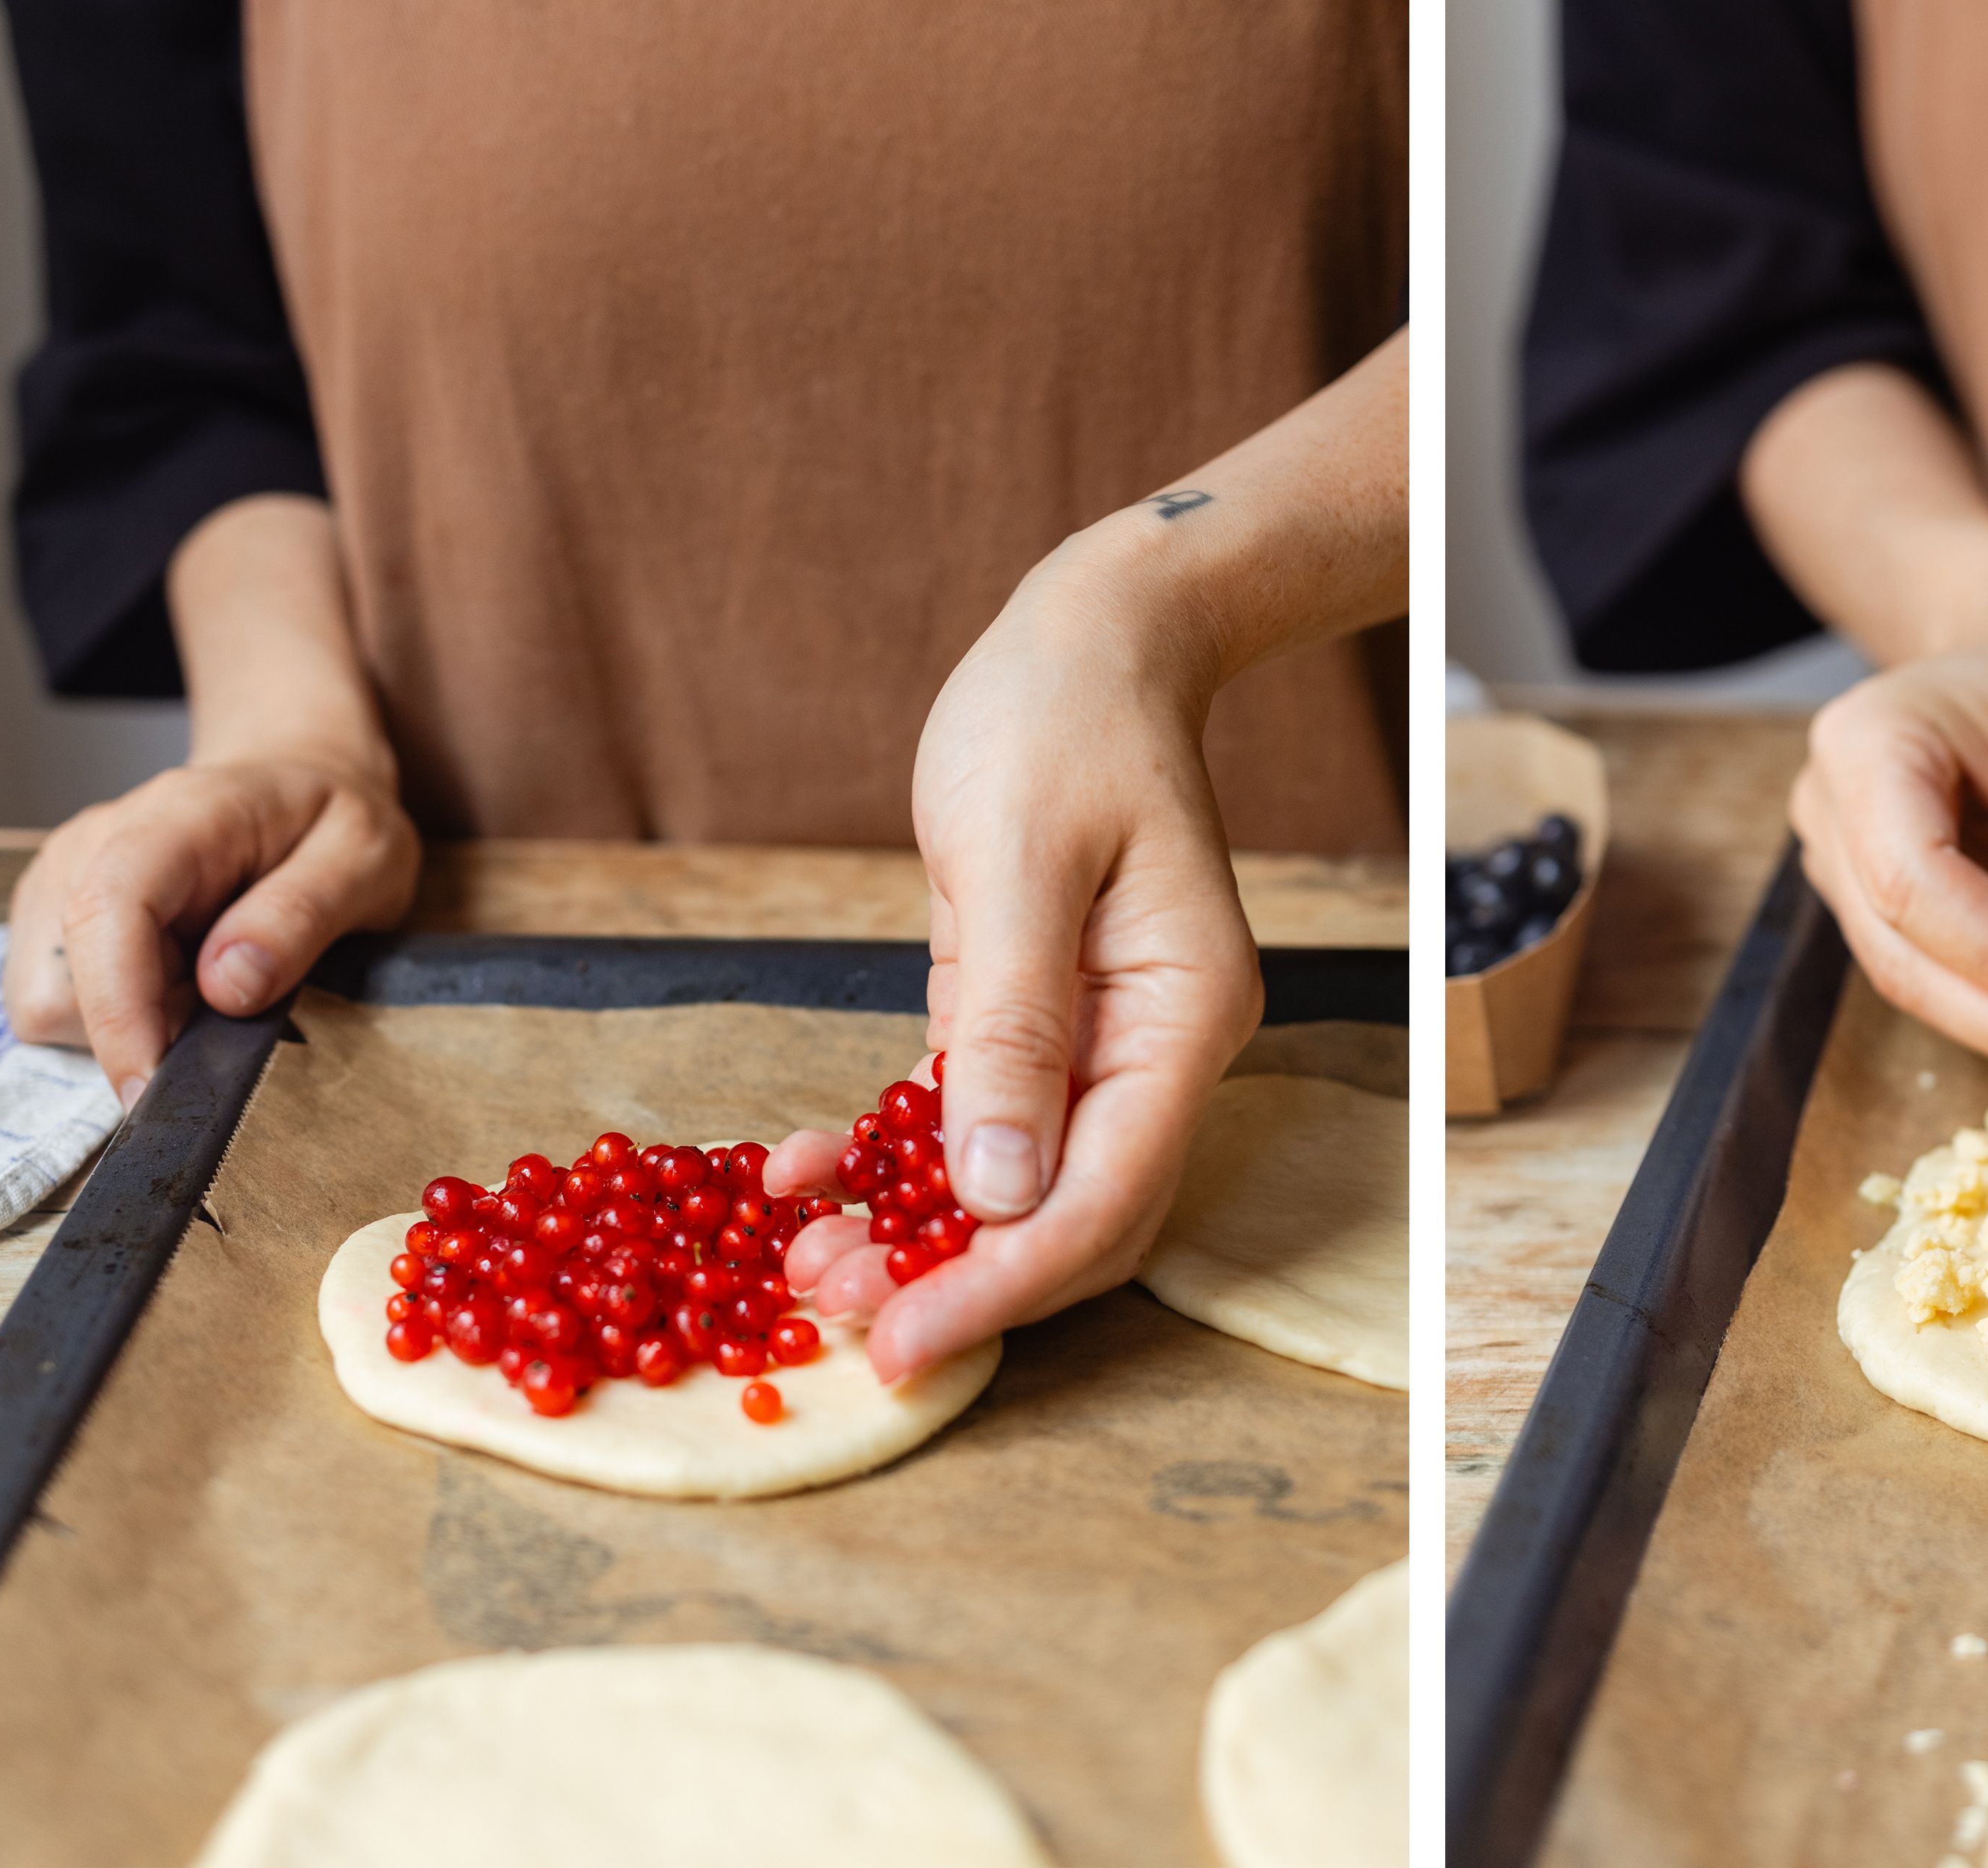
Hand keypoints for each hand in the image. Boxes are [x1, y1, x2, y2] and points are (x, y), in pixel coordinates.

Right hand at [3, 495, 412, 1100]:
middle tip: (217, 1037)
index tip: (156, 1089)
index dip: (121, 1016)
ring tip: (209, 996)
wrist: (307, 768)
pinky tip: (174, 992)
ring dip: (114, 1025)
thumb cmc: (344, 812)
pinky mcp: (66, 910)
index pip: (110, 918)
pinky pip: (50, 991)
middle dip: (118, 1030)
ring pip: (36, 995)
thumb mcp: (369, 857)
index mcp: (181, 819)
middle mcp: (101, 844)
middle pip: (51, 977)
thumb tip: (234, 983)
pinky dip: (106, 1014)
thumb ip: (304, 916)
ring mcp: (71, 876)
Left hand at [770, 536, 1263, 1381]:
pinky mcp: (1027, 1021)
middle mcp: (1152, 1051)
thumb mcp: (1019, 860)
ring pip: (1015, 1189)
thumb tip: (995, 1190)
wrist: (1086, 642)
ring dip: (916, 1239)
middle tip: (832, 1320)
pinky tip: (810, 1179)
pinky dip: (894, 1163)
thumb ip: (1010, 1027)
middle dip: (954, 1281)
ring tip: (806, 1268)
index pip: (1103, 1195)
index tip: (904, 1345)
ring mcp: (1095, 1042)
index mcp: (1182, 1018)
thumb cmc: (1058, 720)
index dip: (1003, 1284)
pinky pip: (966, 1126)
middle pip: (1068, 1216)